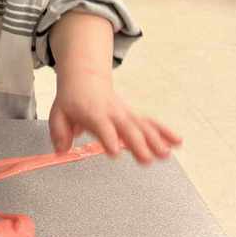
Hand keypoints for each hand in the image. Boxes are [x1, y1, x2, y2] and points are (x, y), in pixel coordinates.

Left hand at [50, 69, 181, 163]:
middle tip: (147, 159)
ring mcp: (125, 114)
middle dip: (138, 144)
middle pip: (127, 128)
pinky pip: (150, 123)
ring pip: (142, 126)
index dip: (109, 138)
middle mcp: (113, 113)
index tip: (115, 151)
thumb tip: (61, 150)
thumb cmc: (72, 98)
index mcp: (93, 112)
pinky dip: (165, 131)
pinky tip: (177, 142)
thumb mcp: (58, 112)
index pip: (102, 126)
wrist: (85, 78)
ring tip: (166, 154)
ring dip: (156, 140)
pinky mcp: (133, 116)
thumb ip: (59, 131)